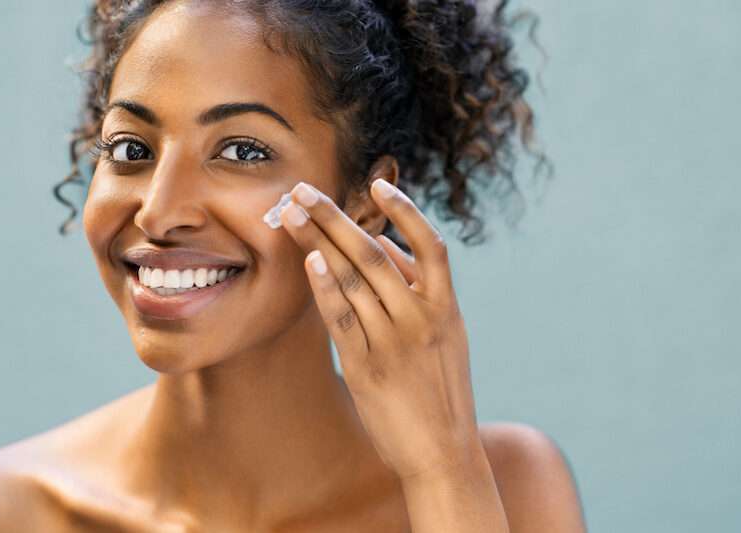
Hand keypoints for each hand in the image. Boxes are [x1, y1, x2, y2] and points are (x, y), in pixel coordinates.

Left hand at [278, 178, 483, 479]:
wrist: (443, 452)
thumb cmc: (442, 391)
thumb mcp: (447, 337)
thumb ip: (421, 292)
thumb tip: (388, 249)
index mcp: (446, 307)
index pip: (430, 246)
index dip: (405, 212)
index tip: (377, 183)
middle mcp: (421, 318)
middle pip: (375, 254)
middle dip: (336, 217)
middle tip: (304, 189)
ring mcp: (394, 343)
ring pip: (354, 280)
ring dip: (319, 242)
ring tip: (293, 214)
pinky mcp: (367, 368)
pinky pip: (343, 320)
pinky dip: (325, 289)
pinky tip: (309, 262)